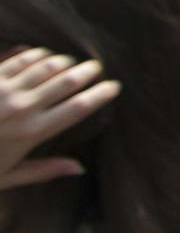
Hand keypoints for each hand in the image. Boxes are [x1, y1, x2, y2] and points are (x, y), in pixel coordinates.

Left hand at [0, 47, 114, 190]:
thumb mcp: (7, 178)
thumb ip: (44, 171)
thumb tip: (79, 168)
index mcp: (32, 133)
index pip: (80, 107)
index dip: (102, 94)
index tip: (114, 87)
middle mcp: (22, 107)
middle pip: (68, 81)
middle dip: (88, 72)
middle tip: (96, 68)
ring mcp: (4, 89)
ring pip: (46, 65)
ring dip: (64, 61)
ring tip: (71, 62)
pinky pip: (19, 57)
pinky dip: (36, 54)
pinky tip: (43, 55)